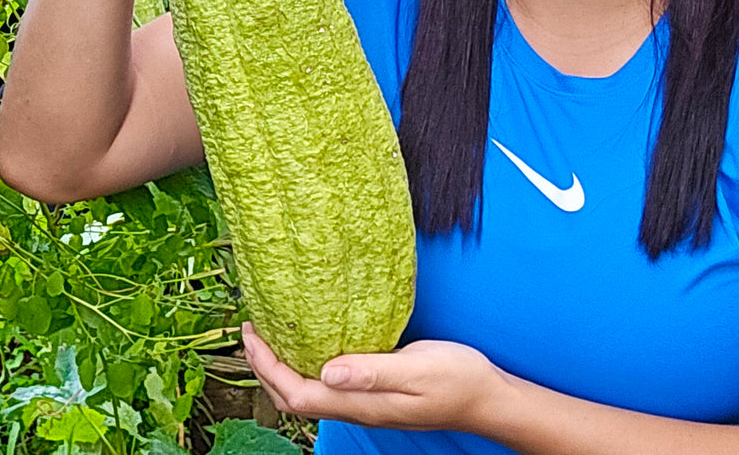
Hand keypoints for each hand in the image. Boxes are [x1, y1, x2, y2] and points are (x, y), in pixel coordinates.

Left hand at [242, 321, 509, 434]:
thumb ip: (374, 371)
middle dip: (265, 367)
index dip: (268, 367)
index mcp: (362, 404)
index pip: (298, 394)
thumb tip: (328, 371)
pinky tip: (312, 341)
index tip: (252, 334)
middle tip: (252, 330)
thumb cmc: (458, 380)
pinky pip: (327, 383)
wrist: (487, 397)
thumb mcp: (419, 369)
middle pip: (294, 398)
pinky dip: (307, 363)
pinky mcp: (374, 392)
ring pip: (309, 391)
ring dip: (282, 366)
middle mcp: (357, 407)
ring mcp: (365, 403)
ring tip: (272, 334)